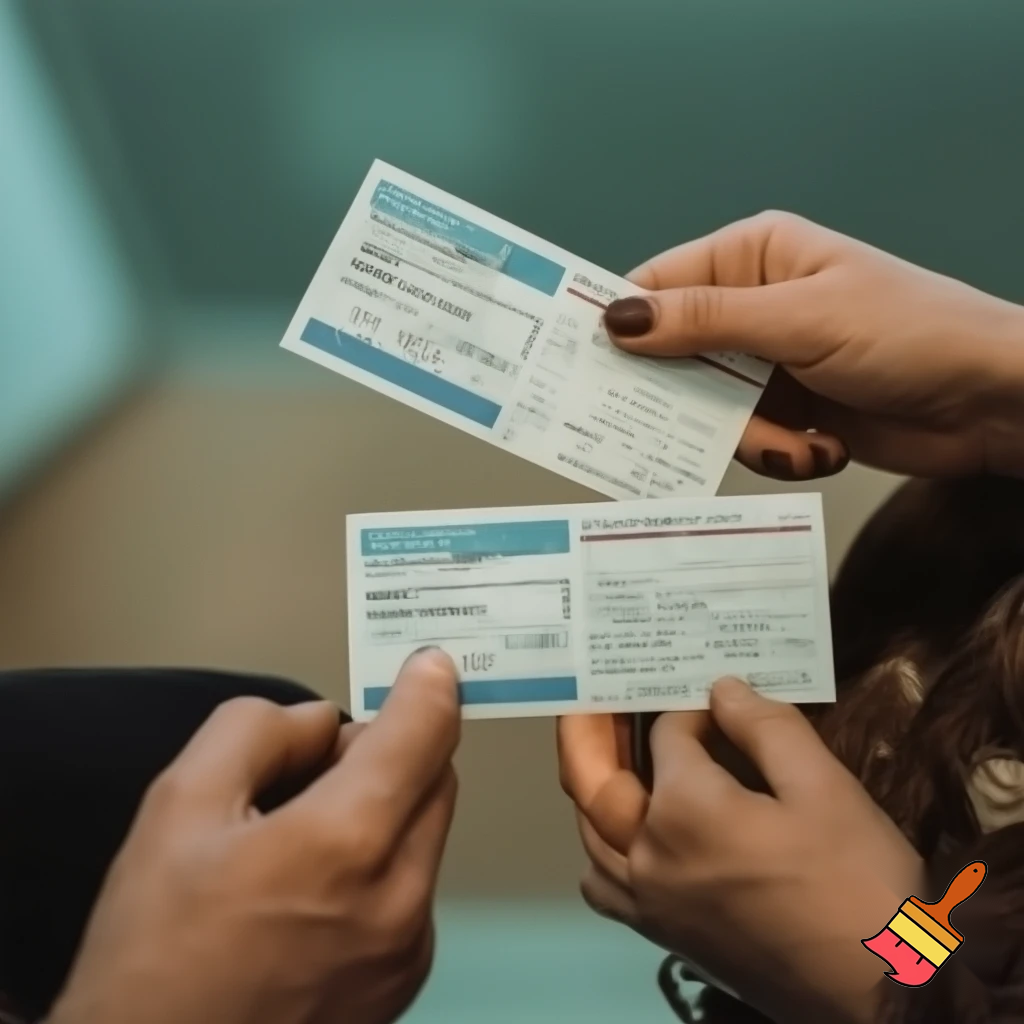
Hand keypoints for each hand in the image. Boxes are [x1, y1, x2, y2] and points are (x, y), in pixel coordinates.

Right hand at [48, 648, 459, 1023]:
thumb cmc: (153, 958)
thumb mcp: (177, 808)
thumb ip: (256, 732)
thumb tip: (318, 722)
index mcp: (347, 844)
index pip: (425, 732)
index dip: (430, 684)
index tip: (430, 664)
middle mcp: (398, 900)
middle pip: (435, 780)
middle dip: (392, 751)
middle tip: (319, 765)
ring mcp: (407, 950)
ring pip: (425, 833)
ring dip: (386, 807)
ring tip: (299, 840)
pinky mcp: (402, 983)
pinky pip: (413, 888)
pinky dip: (382, 863)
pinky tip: (312, 892)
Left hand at [558, 678, 924, 1023]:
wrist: (887, 992)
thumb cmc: (859, 881)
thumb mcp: (824, 786)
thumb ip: (766, 727)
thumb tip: (720, 689)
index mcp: (684, 810)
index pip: (667, 736)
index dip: (691, 709)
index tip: (716, 698)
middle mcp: (648, 855)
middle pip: (594, 780)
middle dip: (588, 732)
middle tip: (590, 698)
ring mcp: (649, 902)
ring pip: (591, 834)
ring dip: (589, 788)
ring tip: (605, 756)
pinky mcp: (664, 936)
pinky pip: (607, 886)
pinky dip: (603, 850)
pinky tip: (629, 834)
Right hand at [603, 212, 1023, 479]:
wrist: (992, 404)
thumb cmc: (909, 334)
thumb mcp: (799, 321)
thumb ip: (704, 323)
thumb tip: (617, 319)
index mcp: (751, 258)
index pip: (657, 285)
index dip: (618, 324)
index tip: (580, 366)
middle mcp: (752, 307)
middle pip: (673, 356)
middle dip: (687, 399)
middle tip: (696, 425)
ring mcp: (770, 364)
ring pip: (707, 410)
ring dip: (750, 435)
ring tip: (800, 439)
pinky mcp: (788, 412)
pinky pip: (745, 440)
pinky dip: (780, 452)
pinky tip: (823, 448)